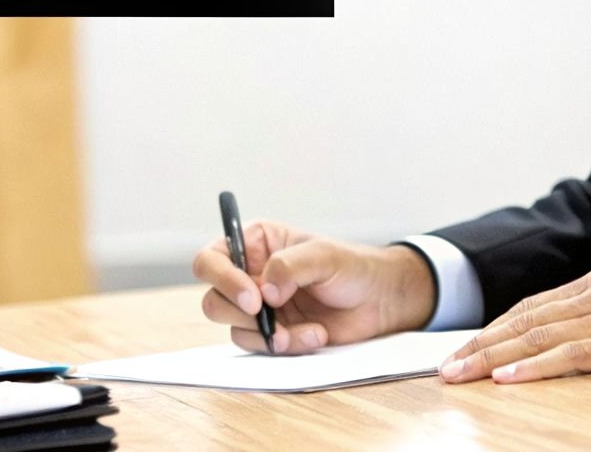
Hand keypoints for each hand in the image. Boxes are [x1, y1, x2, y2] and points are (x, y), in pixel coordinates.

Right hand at [192, 220, 434, 353]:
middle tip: (269, 313)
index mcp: (256, 244)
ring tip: (307, 329)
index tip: (253, 298)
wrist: (378, 301)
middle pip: (213, 299)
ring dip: (269, 334)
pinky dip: (286, 345)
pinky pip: (261, 347)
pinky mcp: (273, 333)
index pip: (211, 259)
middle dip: (240, 312)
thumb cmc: (353, 267)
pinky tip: (315, 334)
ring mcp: (260, 308)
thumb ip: (290, 267)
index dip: (222, 279)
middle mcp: (250, 275)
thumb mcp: (324, 256)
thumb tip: (264, 291)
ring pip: (235, 328)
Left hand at [438, 264, 590, 383]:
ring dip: (493, 358)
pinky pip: (571, 356)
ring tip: (461, 374)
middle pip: (524, 322)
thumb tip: (575, 330)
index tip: (466, 347)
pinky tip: (508, 379)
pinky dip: (535, 368)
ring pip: (537, 338)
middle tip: (445, 366)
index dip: (495, 328)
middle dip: (480, 344)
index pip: (532, 307)